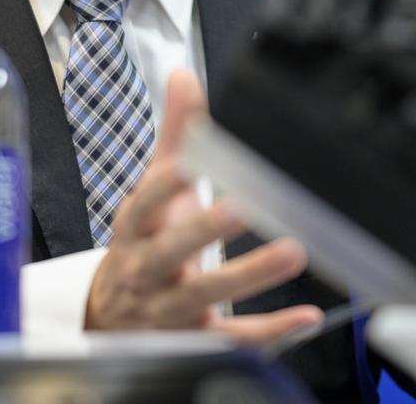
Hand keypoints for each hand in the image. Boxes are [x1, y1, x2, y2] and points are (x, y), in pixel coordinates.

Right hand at [85, 69, 323, 341]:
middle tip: (242, 207)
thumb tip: (183, 76)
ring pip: (205, 295)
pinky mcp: (194, 339)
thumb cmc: (142, 242)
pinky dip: (270, 331)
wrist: (110, 318)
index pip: (145, 202)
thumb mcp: (152, 190)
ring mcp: (169, 308)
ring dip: (249, 275)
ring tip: (292, 252)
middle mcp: (148, 268)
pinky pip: (232, 338)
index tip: (186, 166)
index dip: (163, 187)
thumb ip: (176, 134)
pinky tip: (305, 316)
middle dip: (203, 230)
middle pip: (172, 250)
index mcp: (138, 225)